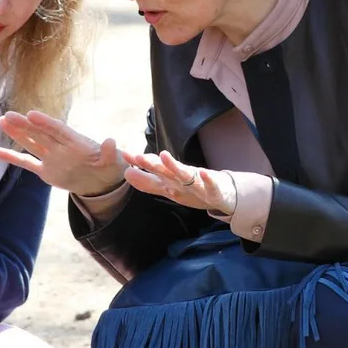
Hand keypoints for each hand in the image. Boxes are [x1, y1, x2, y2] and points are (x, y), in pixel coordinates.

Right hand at [0, 110, 128, 195]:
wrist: (103, 181)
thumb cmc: (110, 166)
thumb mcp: (113, 161)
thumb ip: (109, 152)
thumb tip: (111, 141)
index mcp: (75, 142)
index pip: (58, 130)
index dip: (45, 123)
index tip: (31, 114)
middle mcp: (60, 146)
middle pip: (40, 133)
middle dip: (25, 125)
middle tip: (8, 115)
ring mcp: (52, 157)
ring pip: (31, 143)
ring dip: (17, 133)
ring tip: (2, 121)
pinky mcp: (46, 171)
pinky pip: (27, 163)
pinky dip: (13, 158)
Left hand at [121, 150, 236, 213]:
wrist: (222, 193)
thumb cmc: (192, 188)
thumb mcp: (167, 187)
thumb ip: (146, 181)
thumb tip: (125, 173)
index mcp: (170, 178)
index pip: (153, 169)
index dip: (139, 163)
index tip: (125, 154)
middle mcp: (181, 178)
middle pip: (165, 170)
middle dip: (152, 163)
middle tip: (138, 157)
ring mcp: (197, 183)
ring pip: (184, 175)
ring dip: (174, 166)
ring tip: (164, 156)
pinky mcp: (212, 190)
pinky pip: (210, 185)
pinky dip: (207, 179)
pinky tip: (204, 173)